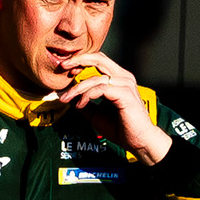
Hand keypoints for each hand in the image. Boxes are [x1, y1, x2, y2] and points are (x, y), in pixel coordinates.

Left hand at [43, 54, 170, 162]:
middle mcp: (123, 77)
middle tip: (62, 66)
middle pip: (98, 58)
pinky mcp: (125, 94)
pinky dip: (87, 95)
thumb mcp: (95, 113)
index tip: (65, 69)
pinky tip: (80, 105)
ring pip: (95, 77)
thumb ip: (84, 102)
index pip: (98, 60)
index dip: (81, 61)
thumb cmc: (120, 127)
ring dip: (78, 88)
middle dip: (78, 60)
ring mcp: (125, 84)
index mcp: (118, 78)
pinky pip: (100, 89)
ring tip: (67, 98)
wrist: (137, 141)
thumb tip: (68, 96)